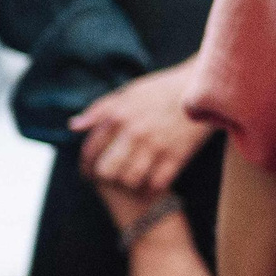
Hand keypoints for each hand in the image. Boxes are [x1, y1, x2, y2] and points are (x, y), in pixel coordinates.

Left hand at [71, 62, 210, 193]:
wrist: (202, 88)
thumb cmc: (162, 89)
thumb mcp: (128, 93)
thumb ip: (99, 109)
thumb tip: (74, 126)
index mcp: (118, 116)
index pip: (91, 150)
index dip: (86, 166)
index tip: (89, 173)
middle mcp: (134, 132)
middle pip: (108, 170)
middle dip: (105, 179)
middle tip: (108, 181)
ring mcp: (157, 145)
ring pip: (131, 180)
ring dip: (128, 184)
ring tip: (129, 183)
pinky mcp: (179, 155)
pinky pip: (158, 182)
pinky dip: (151, 188)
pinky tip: (150, 185)